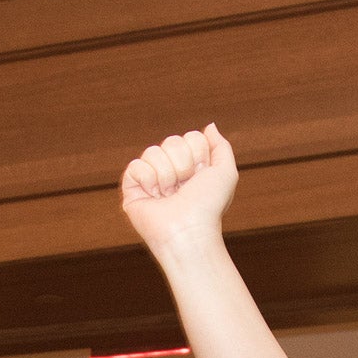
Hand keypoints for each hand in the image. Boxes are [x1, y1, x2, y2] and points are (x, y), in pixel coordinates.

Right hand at [121, 124, 238, 254]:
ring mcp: (151, 178)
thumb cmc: (209, 207)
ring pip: (153, 151)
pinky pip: (136, 166)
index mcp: (191, 166)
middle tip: (184, 188)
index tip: (201, 176)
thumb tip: (209, 126)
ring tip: (170, 195)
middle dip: (183, 164)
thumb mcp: (226, 173)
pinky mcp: (132, 188)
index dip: (199, 155)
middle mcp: (171, 170)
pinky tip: (154, 196)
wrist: (189, 231)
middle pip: (172, 141)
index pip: (191, 137)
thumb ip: (221, 146)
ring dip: (167, 175)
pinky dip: (148, 180)